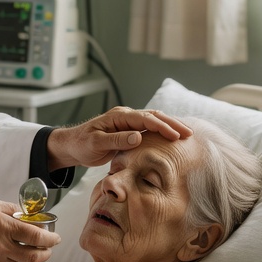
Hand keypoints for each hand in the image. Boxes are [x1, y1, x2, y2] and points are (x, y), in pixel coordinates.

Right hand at [0, 197, 58, 261]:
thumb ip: (11, 209)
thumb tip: (28, 215)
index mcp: (3, 226)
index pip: (36, 236)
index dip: (51, 238)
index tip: (56, 238)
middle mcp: (0, 246)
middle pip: (34, 257)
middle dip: (46, 253)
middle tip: (48, 249)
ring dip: (31, 261)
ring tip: (32, 254)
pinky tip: (14, 259)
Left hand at [47, 107, 192, 168]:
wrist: (71, 146)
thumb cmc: (81, 145)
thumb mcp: (97, 144)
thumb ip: (117, 140)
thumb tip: (139, 137)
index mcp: (119, 117)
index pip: (145, 119)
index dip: (162, 127)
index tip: (176, 136)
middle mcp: (125, 116)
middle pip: (154, 116)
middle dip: (172, 124)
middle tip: (189, 133)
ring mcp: (127, 122)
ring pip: (153, 121)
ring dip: (169, 127)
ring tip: (185, 135)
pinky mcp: (127, 131)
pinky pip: (148, 129)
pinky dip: (161, 132)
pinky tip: (171, 137)